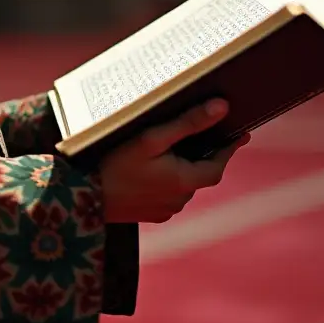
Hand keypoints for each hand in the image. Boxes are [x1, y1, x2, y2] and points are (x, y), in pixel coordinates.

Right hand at [98, 98, 248, 223]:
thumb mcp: (152, 138)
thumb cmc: (115, 163)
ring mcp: (163, 209)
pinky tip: (153, 166)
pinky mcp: (149, 214)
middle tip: (206, 133)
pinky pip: (168, 194)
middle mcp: (179, 200)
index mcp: (184, 181)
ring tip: (175, 146)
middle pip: (200, 174)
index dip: (229, 149)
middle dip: (204, 155)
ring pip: (184, 185)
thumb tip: (222, 108)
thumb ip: (188, 123)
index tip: (240, 133)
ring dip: (184, 167)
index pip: (218, 165)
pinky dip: (168, 180)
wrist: (82, 196)